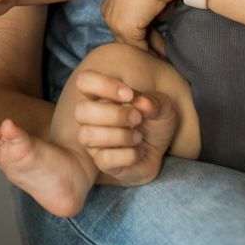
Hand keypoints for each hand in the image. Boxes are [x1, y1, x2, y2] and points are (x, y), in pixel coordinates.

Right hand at [67, 70, 177, 185]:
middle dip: (114, 114)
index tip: (129, 94)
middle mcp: (91, 118)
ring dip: (119, 135)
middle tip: (137, 118)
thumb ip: (153, 101)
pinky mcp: (103, 163)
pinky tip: (138, 151)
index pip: (85, 81)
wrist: (162, 147)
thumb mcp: (162, 106)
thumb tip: (141, 103)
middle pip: (81, 110)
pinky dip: (126, 155)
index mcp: (101, 96)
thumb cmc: (154, 120)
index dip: (103, 85)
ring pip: (87, 135)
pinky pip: (103, 159)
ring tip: (138, 136)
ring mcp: (94, 141)